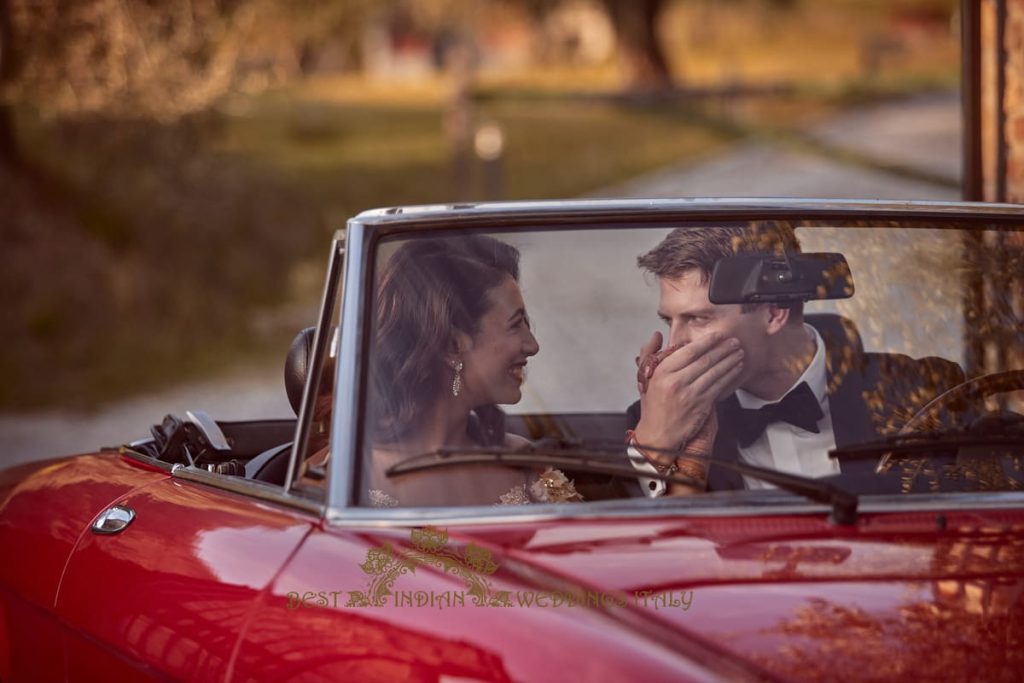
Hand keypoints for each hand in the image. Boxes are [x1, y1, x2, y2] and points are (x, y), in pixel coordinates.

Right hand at [633, 331, 743, 455]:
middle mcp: (676, 381)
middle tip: (734, 341)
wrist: (658, 435)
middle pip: (705, 360)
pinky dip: (730, 375)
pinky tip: (736, 368)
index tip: (718, 335)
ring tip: (739, 352)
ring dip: (730, 360)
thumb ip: (649, 353)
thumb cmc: (653, 406)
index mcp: (662, 372)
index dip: (707, 341)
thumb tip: (657, 335)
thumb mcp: (645, 378)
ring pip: (715, 372)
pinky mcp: (701, 406)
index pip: (689, 351)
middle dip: (723, 349)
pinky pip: (719, 386)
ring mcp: (690, 394)